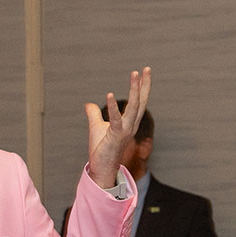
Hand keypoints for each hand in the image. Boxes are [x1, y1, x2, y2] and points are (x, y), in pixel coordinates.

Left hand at [85, 67, 151, 187]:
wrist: (102, 168)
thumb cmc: (101, 149)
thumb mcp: (96, 127)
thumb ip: (94, 114)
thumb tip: (88, 104)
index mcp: (130, 122)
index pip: (139, 102)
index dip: (143, 87)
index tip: (145, 72)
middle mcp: (131, 125)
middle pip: (141, 101)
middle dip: (144, 85)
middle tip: (147, 68)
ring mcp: (125, 131)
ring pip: (134, 107)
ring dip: (135, 90)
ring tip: (135, 74)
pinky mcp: (115, 136)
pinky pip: (115, 119)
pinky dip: (112, 107)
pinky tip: (109, 94)